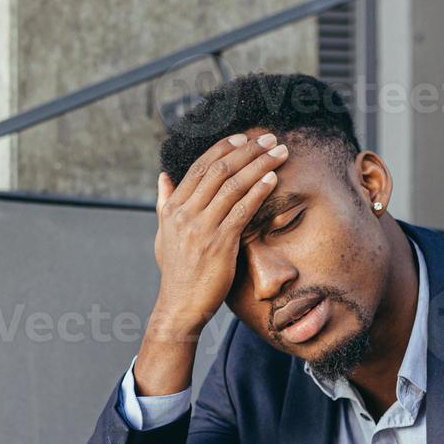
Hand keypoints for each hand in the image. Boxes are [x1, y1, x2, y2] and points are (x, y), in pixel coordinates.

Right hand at [132, 132, 288, 396]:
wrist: (179, 306)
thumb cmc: (177, 272)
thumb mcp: (164, 234)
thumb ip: (165, 203)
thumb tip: (163, 177)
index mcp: (173, 208)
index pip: (200, 167)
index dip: (223, 148)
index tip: (243, 138)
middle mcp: (185, 213)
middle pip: (220, 170)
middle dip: (248, 150)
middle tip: (269, 138)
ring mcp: (202, 227)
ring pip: (233, 185)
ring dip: (260, 165)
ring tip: (279, 152)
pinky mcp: (219, 243)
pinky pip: (242, 210)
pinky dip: (258, 191)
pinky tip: (273, 179)